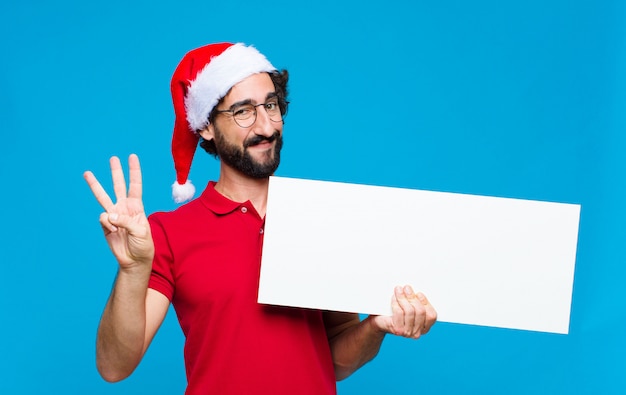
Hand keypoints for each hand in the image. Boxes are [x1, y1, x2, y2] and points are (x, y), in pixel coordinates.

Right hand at [84, 154, 153, 270]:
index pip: (135, 185)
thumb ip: (125, 221)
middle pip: (119, 186)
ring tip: (87, 173)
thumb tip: (108, 215)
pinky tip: (114, 232)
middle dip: (116, 172)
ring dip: (95, 185)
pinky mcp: (105, 225)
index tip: (132, 157)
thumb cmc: (143, 245)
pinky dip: (107, 225)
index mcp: (136, 206)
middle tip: (113, 158)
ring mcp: (114, 215)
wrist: (134, 261)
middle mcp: (124, 208)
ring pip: (103, 197)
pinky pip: (103, 219)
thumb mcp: (140, 231)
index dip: (134, 171)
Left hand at [371, 285, 436, 338]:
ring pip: (410, 311)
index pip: (431, 316)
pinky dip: (396, 303)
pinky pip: (399, 313)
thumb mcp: (409, 307)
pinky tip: (393, 297)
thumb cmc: (395, 313)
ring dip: (403, 298)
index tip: (419, 293)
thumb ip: (415, 302)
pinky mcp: (398, 330)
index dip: (426, 303)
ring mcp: (408, 333)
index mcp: (424, 327)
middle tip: (407, 288)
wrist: (380, 322)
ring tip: (399, 290)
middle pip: (420, 312)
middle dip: (413, 297)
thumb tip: (415, 290)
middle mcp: (417, 332)